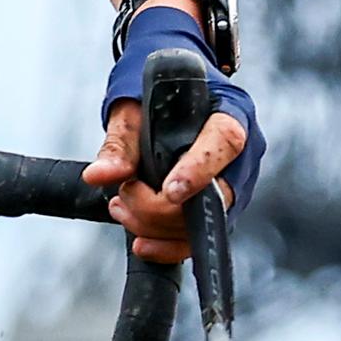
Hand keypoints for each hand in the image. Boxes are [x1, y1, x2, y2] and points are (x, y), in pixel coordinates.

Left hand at [83, 102, 241, 263]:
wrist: (168, 97)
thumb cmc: (156, 94)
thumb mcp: (133, 107)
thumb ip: (120, 143)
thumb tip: (100, 176)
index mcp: (229, 112)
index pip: (225, 142)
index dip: (198, 170)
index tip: (168, 191)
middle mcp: (240, 153)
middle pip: (216, 195)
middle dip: (162, 207)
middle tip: (124, 192)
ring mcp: (233, 185)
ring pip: (204, 221)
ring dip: (156, 226)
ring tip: (121, 206)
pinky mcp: (219, 210)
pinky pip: (199, 237)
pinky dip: (168, 246)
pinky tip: (142, 243)